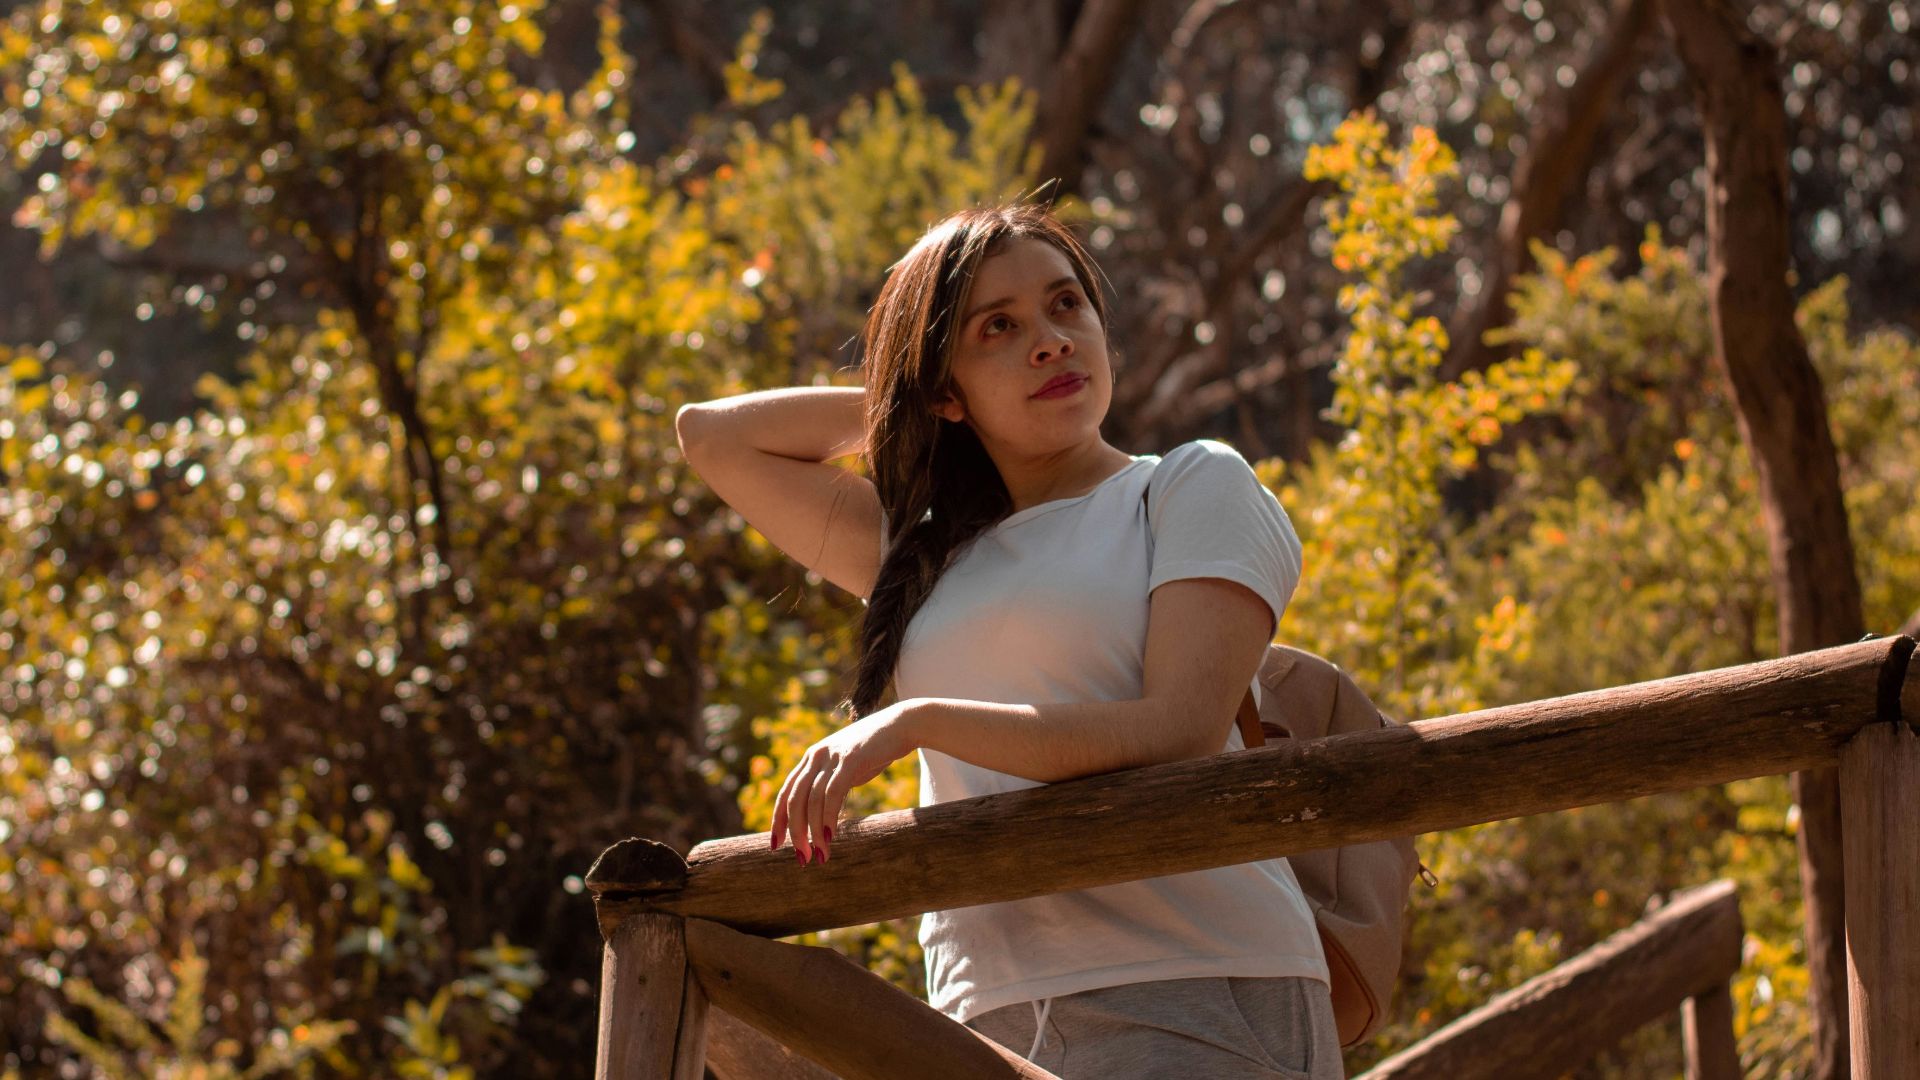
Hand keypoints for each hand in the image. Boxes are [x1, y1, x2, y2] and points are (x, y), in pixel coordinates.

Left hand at [770, 699, 917, 865]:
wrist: (902, 726)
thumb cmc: (876, 751)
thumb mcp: (846, 768)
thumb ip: (831, 785)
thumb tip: (822, 815)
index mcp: (811, 758)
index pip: (786, 792)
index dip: (778, 820)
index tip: (775, 845)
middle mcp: (816, 756)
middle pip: (794, 800)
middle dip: (796, 832)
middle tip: (802, 859)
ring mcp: (832, 756)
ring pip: (812, 800)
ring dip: (814, 832)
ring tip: (820, 855)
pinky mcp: (850, 759)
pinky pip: (832, 794)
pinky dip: (829, 818)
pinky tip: (830, 836)